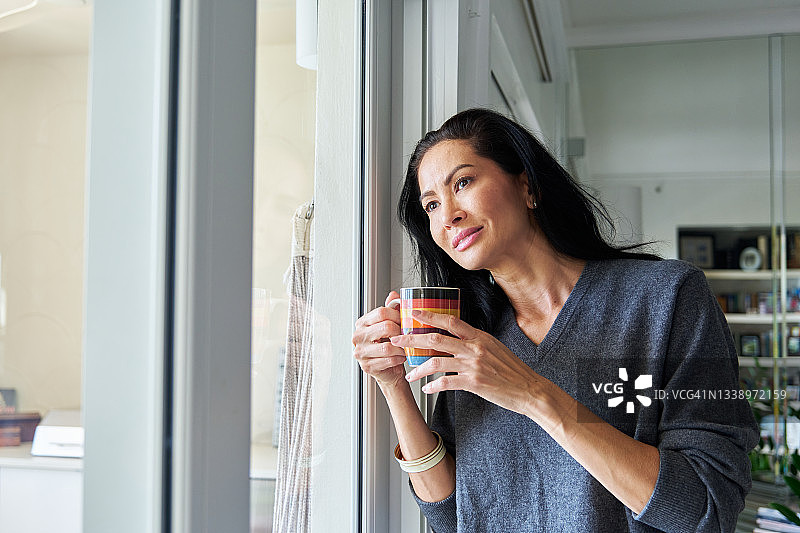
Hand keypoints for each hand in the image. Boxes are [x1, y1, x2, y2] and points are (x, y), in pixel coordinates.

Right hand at [352, 291, 408, 388]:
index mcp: (362, 323)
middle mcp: (358, 336)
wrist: (388, 370)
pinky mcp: (367, 366)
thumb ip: (391, 310)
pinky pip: (388, 360)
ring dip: (401, 348)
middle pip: (385, 327)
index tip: (405, 320)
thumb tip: (394, 295)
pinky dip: (398, 359)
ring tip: (405, 348)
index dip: (398, 315)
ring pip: (388, 346)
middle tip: (407, 335)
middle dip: (401, 331)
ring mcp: (360, 352)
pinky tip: (401, 357)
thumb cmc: (388, 346)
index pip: (381, 312)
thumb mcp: (389, 326)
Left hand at [391, 309, 552, 416]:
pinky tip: (427, 388)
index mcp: (479, 337)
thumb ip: (475, 342)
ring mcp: (473, 365)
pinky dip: (433, 386)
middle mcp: (474, 348)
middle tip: (397, 341)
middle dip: (412, 339)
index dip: (430, 315)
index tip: (413, 312)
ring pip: (437, 362)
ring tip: (410, 374)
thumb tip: (457, 337)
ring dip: (419, 369)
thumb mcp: (495, 347)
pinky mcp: (474, 383)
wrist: (530, 389)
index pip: (450, 320)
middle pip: (436, 339)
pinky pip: (446, 382)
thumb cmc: (512, 370)